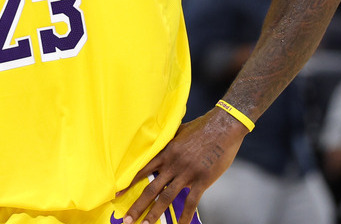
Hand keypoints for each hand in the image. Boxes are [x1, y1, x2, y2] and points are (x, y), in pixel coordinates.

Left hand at [123, 109, 247, 223]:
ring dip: (155, 214)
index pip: (142, 171)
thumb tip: (160, 144)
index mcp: (165, 152)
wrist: (223, 127)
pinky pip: (191, 202)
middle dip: (137, 206)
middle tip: (126, 220)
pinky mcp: (201, 180)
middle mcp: (172, 164)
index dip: (129, 183)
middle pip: (150, 189)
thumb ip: (168, 142)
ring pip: (166, 198)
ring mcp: (186, 173)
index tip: (118, 195)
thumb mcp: (178, 131)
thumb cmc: (201, 127)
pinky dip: (185, 216)